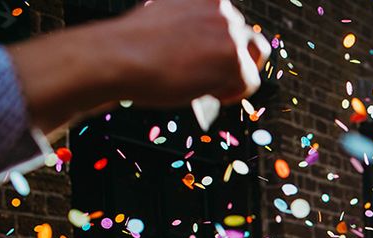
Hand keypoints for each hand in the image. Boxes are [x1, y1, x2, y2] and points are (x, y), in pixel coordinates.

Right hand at [112, 0, 270, 106]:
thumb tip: (205, 46)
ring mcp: (229, 29)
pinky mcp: (233, 57)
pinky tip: (206, 92)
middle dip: (236, 59)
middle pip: (248, 37)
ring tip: (206, 85)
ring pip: (252, 59)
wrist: (120, 56)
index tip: (210, 58)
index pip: (230, 19)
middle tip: (217, 77)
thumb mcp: (166, 18)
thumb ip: (192, 25)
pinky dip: (230, 93)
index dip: (223, 43)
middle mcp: (219, 5)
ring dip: (234, 75)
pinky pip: (248, 83)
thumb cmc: (133, 45)